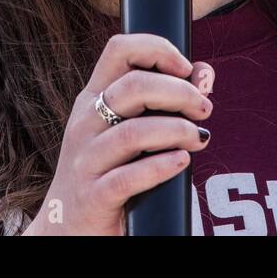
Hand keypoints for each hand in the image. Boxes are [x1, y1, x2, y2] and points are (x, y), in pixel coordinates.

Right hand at [22, 34, 214, 235]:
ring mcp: (85, 160)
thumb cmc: (110, 171)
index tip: (187, 69)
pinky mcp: (94, 197)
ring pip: (134, 132)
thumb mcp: (130, 130)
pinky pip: (129, 177)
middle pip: (133, 86)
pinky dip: (162, 166)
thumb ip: (167, 100)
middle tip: (204, 109)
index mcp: (93, 98)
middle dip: (179, 92)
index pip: (120, 50)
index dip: (158, 49)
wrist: (70, 228)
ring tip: (198, 138)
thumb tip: (206, 75)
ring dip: (177, 131)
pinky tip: (181, 162)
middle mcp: (85, 123)